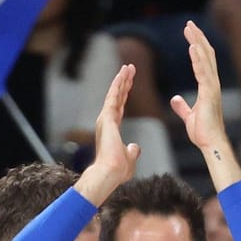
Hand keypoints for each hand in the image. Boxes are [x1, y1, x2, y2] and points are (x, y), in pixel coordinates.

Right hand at [76, 64, 140, 202]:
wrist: (110, 174)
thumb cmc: (118, 171)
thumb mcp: (129, 159)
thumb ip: (132, 152)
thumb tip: (135, 147)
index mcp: (112, 129)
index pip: (120, 107)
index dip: (124, 94)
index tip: (128, 83)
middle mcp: (107, 122)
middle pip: (117, 97)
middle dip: (123, 82)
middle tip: (129, 68)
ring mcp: (106, 119)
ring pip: (115, 94)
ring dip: (121, 79)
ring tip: (127, 67)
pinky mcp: (107, 118)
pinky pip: (113, 97)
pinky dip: (118, 85)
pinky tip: (122, 74)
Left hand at [170, 21, 230, 151]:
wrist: (211, 144)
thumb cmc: (203, 132)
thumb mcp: (188, 116)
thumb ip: (182, 106)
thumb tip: (175, 98)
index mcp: (208, 87)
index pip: (203, 61)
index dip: (197, 46)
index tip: (189, 34)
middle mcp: (213, 84)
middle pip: (206, 55)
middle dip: (197, 38)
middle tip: (189, 23)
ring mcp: (212, 87)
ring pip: (205, 58)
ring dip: (197, 42)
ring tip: (189, 27)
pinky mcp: (209, 93)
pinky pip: (202, 72)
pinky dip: (197, 58)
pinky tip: (192, 46)